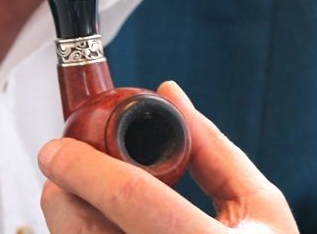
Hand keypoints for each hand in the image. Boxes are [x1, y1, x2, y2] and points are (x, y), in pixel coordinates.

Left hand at [38, 81, 298, 232]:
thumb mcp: (260, 208)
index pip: (129, 196)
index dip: (83, 165)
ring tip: (86, 201)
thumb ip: (212, 149)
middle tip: (63, 169)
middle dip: (64, 192)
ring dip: (68, 219)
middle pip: (84, 230)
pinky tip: (105, 228)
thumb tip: (169, 96)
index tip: (56, 148)